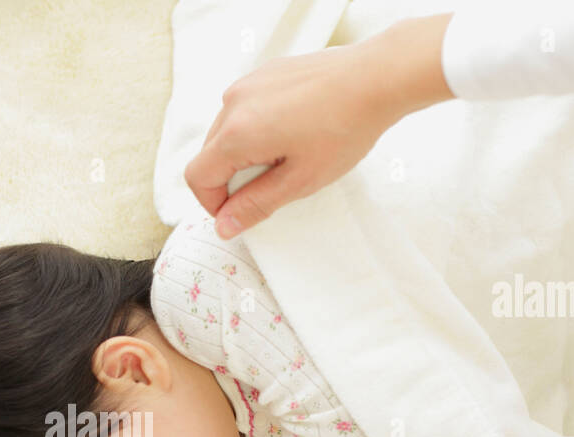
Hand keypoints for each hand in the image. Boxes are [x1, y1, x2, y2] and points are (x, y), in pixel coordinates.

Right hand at [184, 14, 453, 238]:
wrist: (376, 78)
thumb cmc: (344, 128)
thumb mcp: (300, 180)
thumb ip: (255, 204)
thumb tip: (224, 226)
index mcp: (237, 133)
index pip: (197, 177)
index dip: (213, 203)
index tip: (241, 211)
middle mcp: (233, 103)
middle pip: (210, 154)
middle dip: (231, 177)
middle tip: (274, 184)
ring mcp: (248, 83)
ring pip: (227, 131)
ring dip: (245, 152)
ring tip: (288, 154)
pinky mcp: (264, 73)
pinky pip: (246, 109)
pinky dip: (258, 127)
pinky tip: (294, 130)